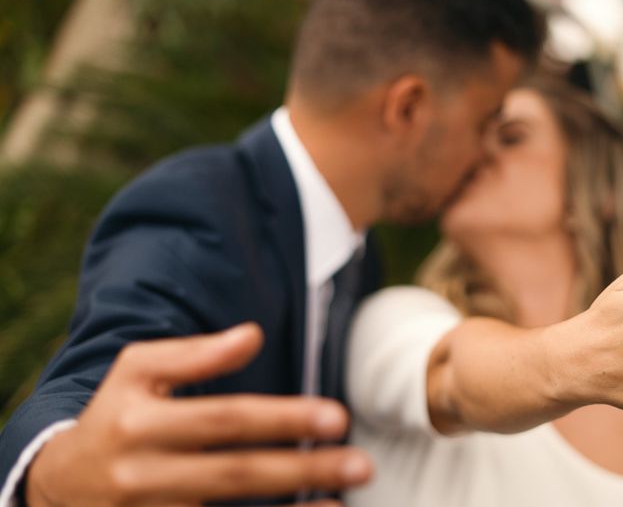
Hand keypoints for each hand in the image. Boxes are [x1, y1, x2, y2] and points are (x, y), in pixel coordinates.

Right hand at [26, 323, 371, 506]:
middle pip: (235, 474)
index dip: (282, 418)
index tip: (338, 416)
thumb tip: (252, 334)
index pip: (224, 419)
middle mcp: (144, 475)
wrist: (58, 485)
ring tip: (345, 503)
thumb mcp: (136, 371)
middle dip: (303, 469)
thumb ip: (194, 355)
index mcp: (141, 423)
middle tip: (363, 463)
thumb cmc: (114, 414)